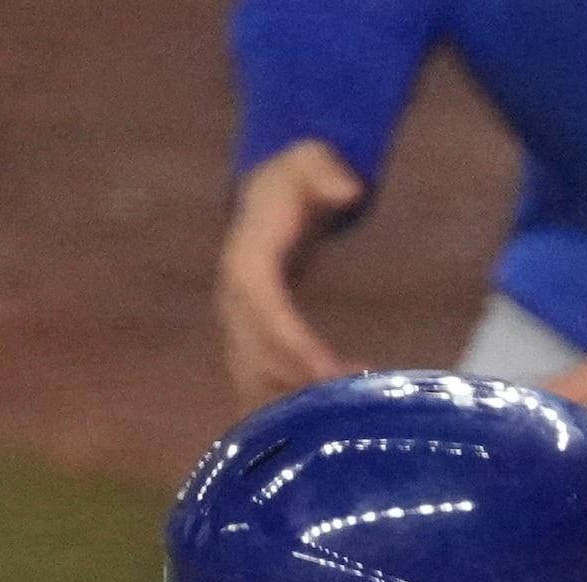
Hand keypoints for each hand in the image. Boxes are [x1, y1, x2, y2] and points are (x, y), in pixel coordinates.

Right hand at [216, 140, 368, 403]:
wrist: (266, 196)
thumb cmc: (294, 180)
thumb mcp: (311, 162)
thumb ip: (328, 172)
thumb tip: (348, 189)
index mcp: (247, 261)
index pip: (265, 309)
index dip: (292, 341)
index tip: (327, 369)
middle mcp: (234, 299)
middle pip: (258, 353)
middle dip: (301, 382)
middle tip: (352, 402)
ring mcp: (238, 323)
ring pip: (257, 377)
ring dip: (298, 399)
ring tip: (352, 408)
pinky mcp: (249, 340)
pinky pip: (264, 381)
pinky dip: (293, 401)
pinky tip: (335, 412)